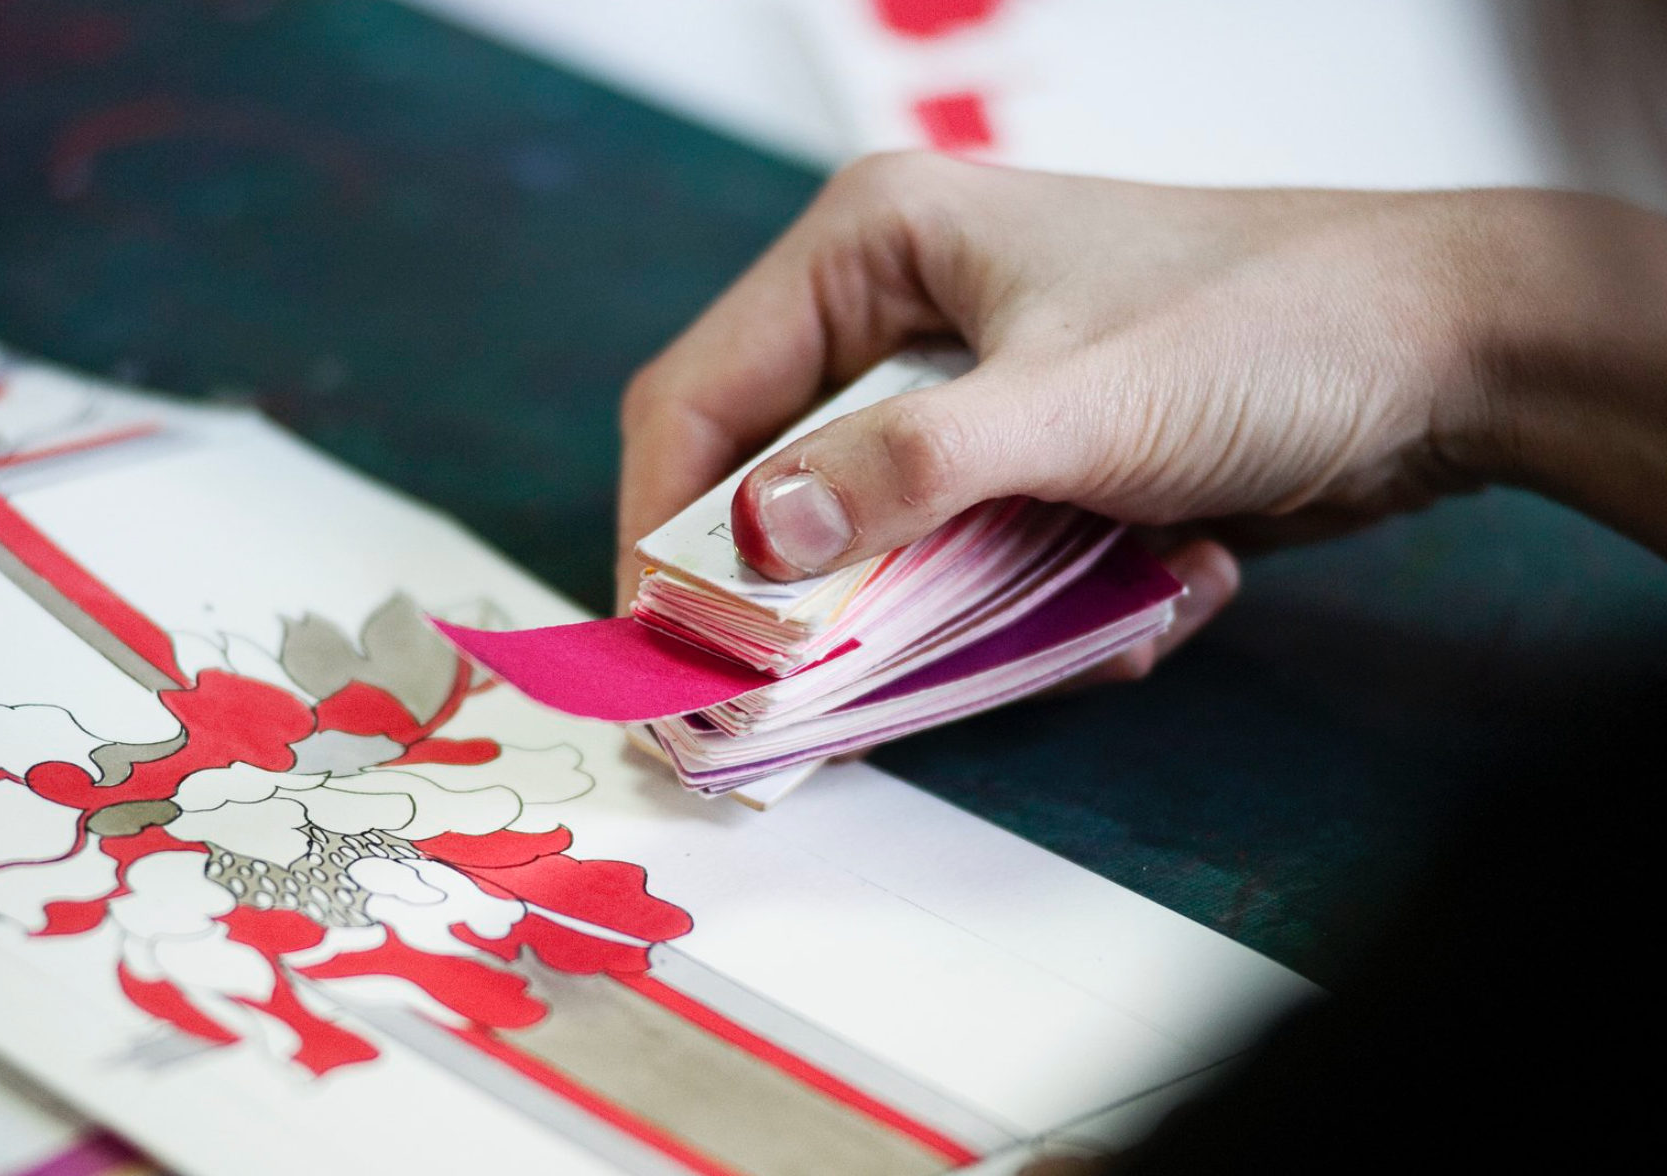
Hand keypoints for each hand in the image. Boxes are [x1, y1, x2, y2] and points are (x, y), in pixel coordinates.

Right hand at [617, 153, 1666, 679]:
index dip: (664, 528)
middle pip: (772, 481)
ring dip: (946, 612)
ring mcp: (963, 393)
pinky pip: (965, 563)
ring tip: (1054, 621)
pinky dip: (1034, 606)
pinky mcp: (1022, 461)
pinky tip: (1151, 584)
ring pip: (872, 543)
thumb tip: (749, 543)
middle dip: (803, 598)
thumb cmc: (1259, 329)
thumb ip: (901, 470)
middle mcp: (897, 312)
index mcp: (873, 248)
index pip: (700, 396)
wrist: (1446, 355)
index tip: (668, 651)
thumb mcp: (1070, 403)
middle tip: (801, 704)